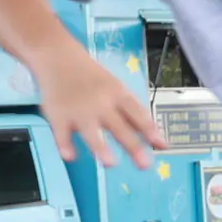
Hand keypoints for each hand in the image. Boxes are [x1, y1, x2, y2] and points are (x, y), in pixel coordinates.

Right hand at [33, 56, 166, 169]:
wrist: (58, 57)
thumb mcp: (116, 89)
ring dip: (100, 146)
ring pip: (90, 130)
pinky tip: (70, 156)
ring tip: (110, 163)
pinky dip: (65, 144)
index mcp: (117, 94)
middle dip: (132, 145)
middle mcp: (100, 103)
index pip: (137, 113)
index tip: (162, 145)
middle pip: (118, 126)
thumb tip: (159, 141)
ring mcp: (79, 110)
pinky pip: (61, 133)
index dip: (150, 129)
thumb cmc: (93, 78)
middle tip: (144, 165)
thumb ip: (134, 115)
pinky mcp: (58, 116)